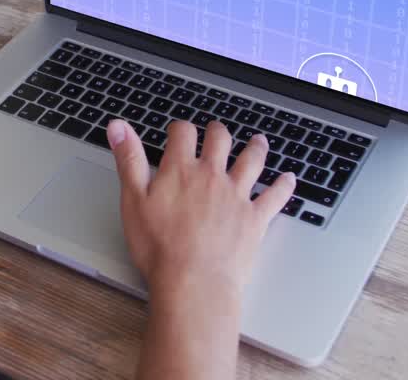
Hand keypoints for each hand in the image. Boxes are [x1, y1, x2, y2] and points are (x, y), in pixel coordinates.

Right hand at [108, 118, 295, 379]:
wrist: (193, 282)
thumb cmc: (159, 248)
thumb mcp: (132, 200)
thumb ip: (128, 160)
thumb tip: (118, 126)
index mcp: (181, 170)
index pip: (183, 134)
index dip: (179, 128)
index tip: (178, 130)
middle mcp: (212, 176)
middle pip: (220, 141)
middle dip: (217, 132)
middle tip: (216, 131)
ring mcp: (237, 196)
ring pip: (251, 161)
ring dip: (255, 148)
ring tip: (258, 141)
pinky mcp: (255, 219)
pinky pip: (275, 196)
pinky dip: (284, 186)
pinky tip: (289, 178)